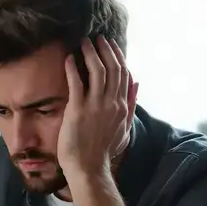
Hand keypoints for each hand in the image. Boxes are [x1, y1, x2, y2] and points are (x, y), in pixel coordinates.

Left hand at [57, 37, 138, 178]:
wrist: (89, 168)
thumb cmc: (104, 151)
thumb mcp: (124, 128)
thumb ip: (131, 105)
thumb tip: (137, 84)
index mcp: (122, 106)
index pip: (123, 74)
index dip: (117, 56)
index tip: (110, 45)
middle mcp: (112, 103)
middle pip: (112, 68)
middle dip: (105, 49)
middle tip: (97, 38)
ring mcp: (96, 106)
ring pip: (97, 70)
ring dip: (91, 53)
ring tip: (84, 43)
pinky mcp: (78, 109)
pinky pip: (77, 82)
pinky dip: (73, 68)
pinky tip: (70, 58)